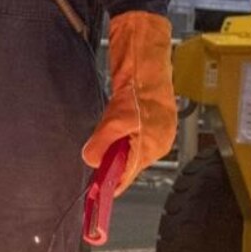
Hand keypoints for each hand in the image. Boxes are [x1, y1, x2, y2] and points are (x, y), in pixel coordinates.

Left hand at [83, 11, 176, 193]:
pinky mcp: (150, 122)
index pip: (131, 174)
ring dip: (113, 156)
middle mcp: (159, 141)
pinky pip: (132, 141)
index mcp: (154, 143)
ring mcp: (156, 132)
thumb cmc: (138, 83)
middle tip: (91, 177)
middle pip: (130, 166)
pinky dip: (118, 144)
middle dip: (111, 170)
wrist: (147, 55)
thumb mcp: (117, 115)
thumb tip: (92, 161)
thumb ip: (104, 140)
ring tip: (97, 158)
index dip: (113, 185)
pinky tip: (108, 141)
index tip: (98, 196)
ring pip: (130, 153)